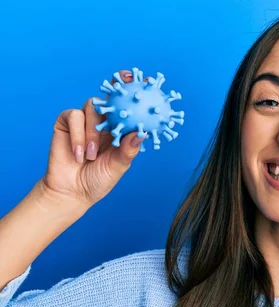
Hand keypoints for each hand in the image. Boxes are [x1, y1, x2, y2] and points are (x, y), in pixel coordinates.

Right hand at [41, 69, 146, 207]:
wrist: (72, 191)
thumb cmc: (98, 179)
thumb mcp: (119, 165)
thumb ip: (128, 149)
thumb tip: (143, 132)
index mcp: (118, 129)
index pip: (128, 106)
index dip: (136, 92)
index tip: (148, 81)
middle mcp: (102, 122)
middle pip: (109, 95)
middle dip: (117, 83)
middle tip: (125, 77)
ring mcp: (83, 121)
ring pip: (92, 107)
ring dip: (93, 133)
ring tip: (93, 156)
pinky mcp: (66, 123)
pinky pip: (74, 117)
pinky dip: (78, 136)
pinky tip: (80, 153)